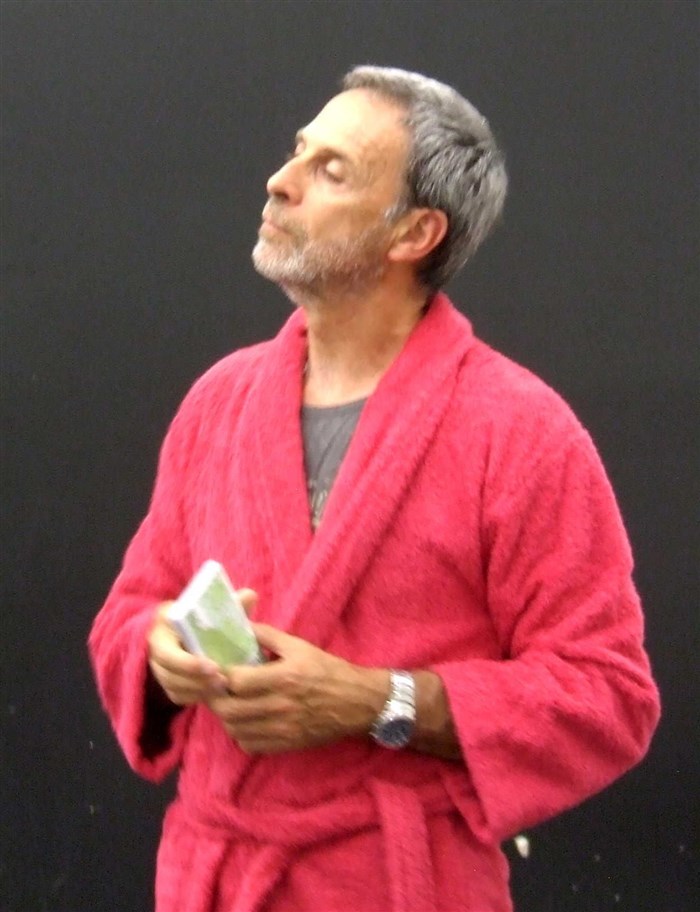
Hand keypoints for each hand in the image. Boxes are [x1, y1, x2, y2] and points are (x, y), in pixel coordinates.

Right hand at [146, 600, 228, 705]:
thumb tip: (250, 595)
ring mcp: (158, 667)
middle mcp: (155, 649)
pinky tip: (215, 693)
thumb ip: (230, 603)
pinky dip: (196, 696)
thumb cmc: (201, 615)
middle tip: (223, 681)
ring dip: (199, 690)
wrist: (186, 628)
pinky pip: (178, 696)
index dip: (188, 663)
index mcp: (163, 626)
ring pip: (174, 687)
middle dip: (197, 680)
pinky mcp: (166, 682)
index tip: (214, 667)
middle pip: (169, 673)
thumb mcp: (213, 607)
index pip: (167, 651)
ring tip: (224, 687)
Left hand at [207, 624, 388, 753]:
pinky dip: (242, 734)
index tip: (221, 670)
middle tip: (217, 689)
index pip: (237, 681)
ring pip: (236, 729)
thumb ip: (268, 635)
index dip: (223, 676)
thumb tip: (242, 625)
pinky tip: (247, 722)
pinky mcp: (286, 744)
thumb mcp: (300, 646)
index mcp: (284, 677)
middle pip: (230, 709)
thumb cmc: (328, 670)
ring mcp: (283, 728)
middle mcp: (281, 705)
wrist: (358, 702)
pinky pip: (250, 745)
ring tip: (230, 704)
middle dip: (217, 698)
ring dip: (227, 716)